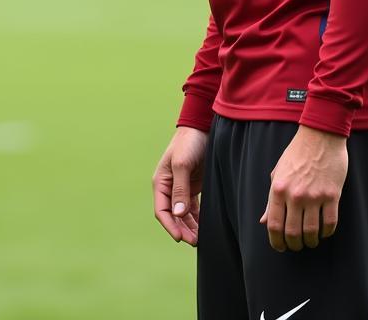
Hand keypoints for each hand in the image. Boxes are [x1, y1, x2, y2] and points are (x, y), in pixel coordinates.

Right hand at [153, 127, 207, 245]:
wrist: (202, 126)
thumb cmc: (189, 142)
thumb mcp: (182, 164)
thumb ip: (180, 189)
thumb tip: (177, 214)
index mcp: (161, 181)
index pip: (162, 210)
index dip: (170, 225)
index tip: (180, 239)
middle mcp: (170, 187)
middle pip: (173, 215)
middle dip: (182, 230)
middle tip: (195, 242)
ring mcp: (182, 187)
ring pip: (183, 214)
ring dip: (190, 227)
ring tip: (201, 238)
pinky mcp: (194, 186)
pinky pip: (193, 208)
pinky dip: (198, 219)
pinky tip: (205, 227)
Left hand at [259, 125, 347, 251]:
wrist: (320, 136)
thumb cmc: (296, 154)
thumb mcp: (277, 173)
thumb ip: (271, 199)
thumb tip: (264, 221)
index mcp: (278, 189)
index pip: (274, 224)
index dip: (276, 241)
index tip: (280, 247)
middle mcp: (295, 195)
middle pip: (293, 233)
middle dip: (294, 245)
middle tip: (296, 246)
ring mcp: (315, 196)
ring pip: (312, 232)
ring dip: (310, 242)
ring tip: (310, 241)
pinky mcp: (332, 195)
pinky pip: (330, 223)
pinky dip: (326, 232)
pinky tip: (324, 231)